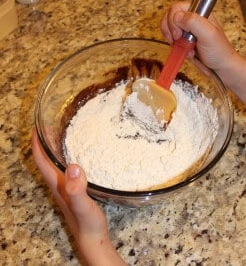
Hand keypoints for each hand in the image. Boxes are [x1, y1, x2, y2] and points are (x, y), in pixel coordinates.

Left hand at [31, 128, 125, 264]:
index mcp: (57, 184)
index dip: (37, 144)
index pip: (41, 161)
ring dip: (54, 149)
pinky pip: (65, 169)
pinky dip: (66, 157)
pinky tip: (77, 154)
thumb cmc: (87, 223)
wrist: (92, 237)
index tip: (36, 128)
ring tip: (62, 134)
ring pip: (55, 164)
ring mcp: (66, 187)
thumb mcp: (83, 206)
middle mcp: (58, 184)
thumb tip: (74, 167)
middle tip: (50, 126)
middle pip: (45, 160)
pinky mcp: (74, 189)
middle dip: (44, 143)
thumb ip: (77, 189)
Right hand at [161, 1, 245, 105]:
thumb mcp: (208, 34)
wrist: (220, 66)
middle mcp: (191, 19)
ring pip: (168, 28)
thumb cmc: (219, 51)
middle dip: (170, 30)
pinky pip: (172, 40)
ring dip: (172, 40)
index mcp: (199, 12)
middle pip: (170, 17)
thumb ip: (193, 22)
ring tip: (184, 47)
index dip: (173, 21)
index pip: (177, 8)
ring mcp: (186, 30)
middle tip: (178, 39)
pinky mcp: (183, 40)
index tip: (178, 34)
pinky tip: (185, 51)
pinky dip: (175, 47)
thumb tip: (177, 16)